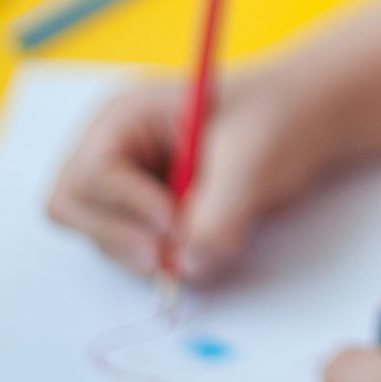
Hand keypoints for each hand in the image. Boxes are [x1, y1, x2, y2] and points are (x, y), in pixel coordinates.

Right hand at [44, 69, 319, 286]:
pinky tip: (205, 243)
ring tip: (208, 241)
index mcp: (126, 115)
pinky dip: (163, 260)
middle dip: (120, 237)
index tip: (174, 225)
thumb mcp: (254, 154)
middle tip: (172, 258)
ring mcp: (124, 186)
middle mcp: (112, 150)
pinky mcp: (146, 218)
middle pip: (72, 208)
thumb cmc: (278, 116)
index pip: (92, 171)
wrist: (308, 122)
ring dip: (146, 253)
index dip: (126, 205)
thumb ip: (222, 210)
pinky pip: (133, 253)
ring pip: (102, 239)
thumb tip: (190, 265)